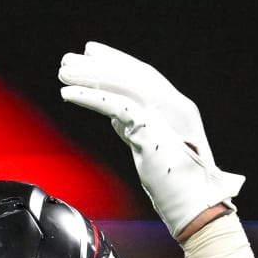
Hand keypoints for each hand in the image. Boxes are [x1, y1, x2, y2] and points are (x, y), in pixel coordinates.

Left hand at [58, 42, 244, 237]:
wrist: (194, 204)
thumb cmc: (175, 186)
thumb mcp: (150, 149)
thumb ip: (135, 128)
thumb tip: (115, 118)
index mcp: (171, 107)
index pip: (139, 75)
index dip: (114, 62)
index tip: (89, 53)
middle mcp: (169, 104)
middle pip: (128, 73)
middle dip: (96, 63)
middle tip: (68, 58)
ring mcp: (161, 114)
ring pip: (120, 84)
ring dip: (88, 77)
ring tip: (63, 74)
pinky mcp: (148, 128)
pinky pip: (114, 105)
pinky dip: (89, 97)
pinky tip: (69, 94)